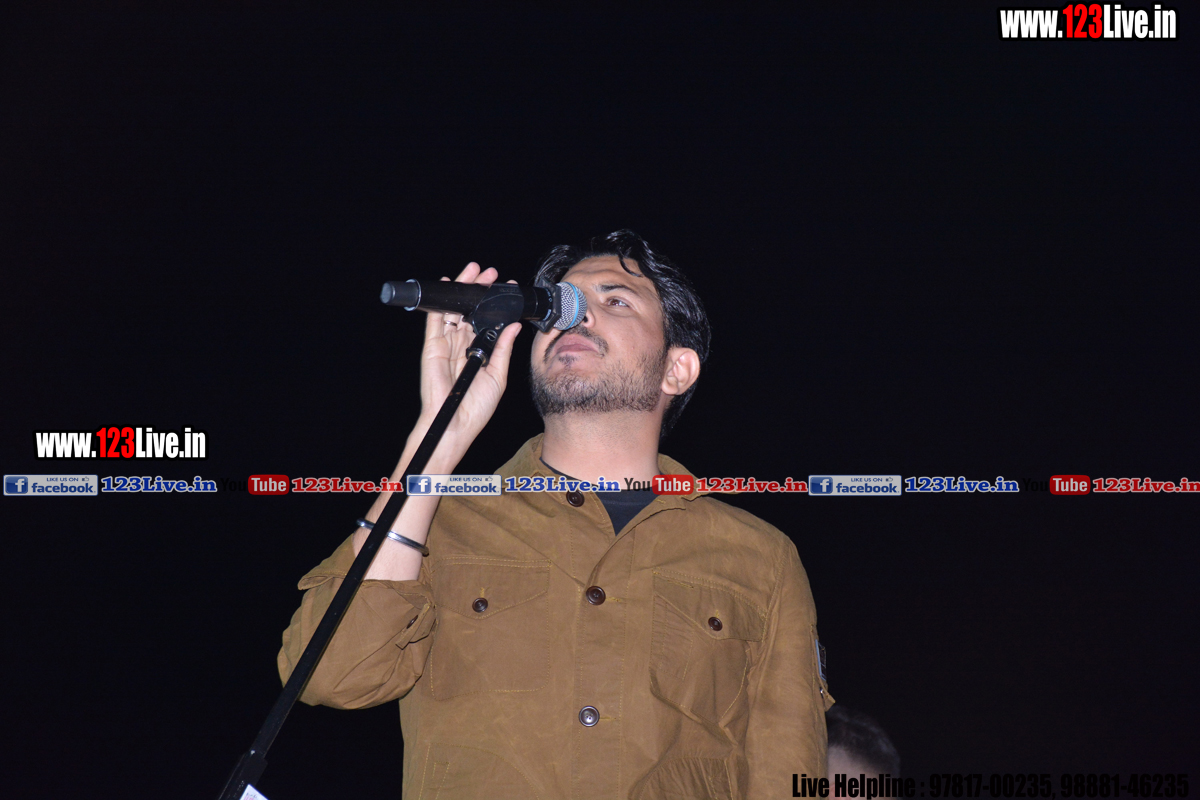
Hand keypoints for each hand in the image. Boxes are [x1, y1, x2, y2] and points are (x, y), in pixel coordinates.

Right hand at [415, 263, 521, 461]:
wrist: (455, 424)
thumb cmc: (476, 407)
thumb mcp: (498, 375)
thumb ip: (503, 348)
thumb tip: (514, 325)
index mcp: (479, 353)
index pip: (486, 322)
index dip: (494, 305)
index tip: (506, 288)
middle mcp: (462, 346)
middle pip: (469, 312)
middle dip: (478, 291)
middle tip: (489, 273)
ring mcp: (446, 345)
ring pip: (453, 311)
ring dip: (462, 290)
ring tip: (473, 271)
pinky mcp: (432, 347)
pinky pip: (435, 320)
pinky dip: (439, 303)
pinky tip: (446, 285)